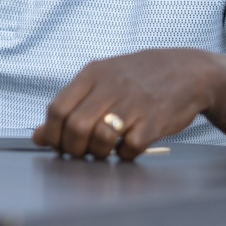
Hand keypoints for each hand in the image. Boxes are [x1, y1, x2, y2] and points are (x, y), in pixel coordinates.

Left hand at [32, 48, 224, 159]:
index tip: (58, 144)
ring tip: (103, 150)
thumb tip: (38, 136)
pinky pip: (130, 147)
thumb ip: (69, 105)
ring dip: (97, 153)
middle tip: (80, 152)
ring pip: (100, 138)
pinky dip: (124, 154)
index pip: (57, 108)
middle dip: (72, 148)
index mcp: (91, 75)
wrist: (187, 71)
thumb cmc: (135, 80)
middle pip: (75, 126)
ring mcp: (134, 104)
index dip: (52, 133)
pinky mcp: (155, 121)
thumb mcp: (100, 82)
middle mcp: (110, 87)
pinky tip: (127, 147)